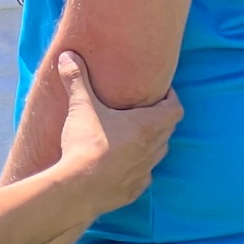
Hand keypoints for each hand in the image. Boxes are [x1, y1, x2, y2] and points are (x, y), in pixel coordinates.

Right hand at [56, 51, 182, 214]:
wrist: (80, 188)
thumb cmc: (86, 144)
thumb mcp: (81, 106)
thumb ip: (77, 79)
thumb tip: (67, 54)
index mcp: (146, 126)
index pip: (175, 109)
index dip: (171, 98)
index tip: (160, 90)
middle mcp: (152, 149)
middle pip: (168, 130)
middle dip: (160, 117)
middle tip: (144, 107)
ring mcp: (144, 172)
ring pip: (158, 153)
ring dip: (151, 142)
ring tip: (134, 133)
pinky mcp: (134, 190)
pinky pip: (144, 175)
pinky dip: (138, 166)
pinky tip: (122, 162)